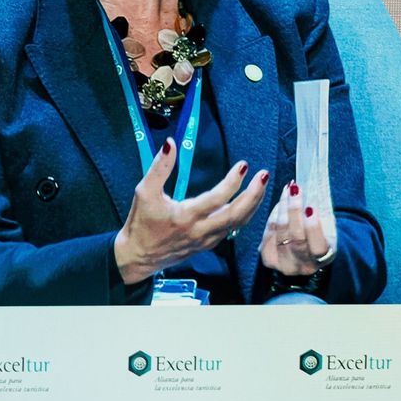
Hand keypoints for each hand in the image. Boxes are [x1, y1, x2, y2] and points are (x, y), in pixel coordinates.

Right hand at [113, 139, 267, 284]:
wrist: (138, 255)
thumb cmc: (140, 223)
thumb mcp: (144, 192)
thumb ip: (159, 168)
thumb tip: (170, 144)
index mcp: (185, 216)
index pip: (217, 198)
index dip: (232, 182)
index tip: (243, 166)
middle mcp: (199, 230)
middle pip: (236, 214)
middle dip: (254, 195)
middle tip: (263, 176)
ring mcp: (206, 240)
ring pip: (238, 223)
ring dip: (253, 204)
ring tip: (260, 186)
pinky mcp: (207, 245)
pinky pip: (232, 230)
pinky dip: (244, 215)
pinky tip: (247, 203)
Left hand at [259, 180, 333, 274]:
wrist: (307, 255)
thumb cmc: (321, 238)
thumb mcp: (328, 230)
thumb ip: (321, 218)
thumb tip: (309, 195)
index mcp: (321, 259)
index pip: (318, 247)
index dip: (313, 227)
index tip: (310, 207)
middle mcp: (301, 266)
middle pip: (295, 237)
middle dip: (294, 211)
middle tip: (295, 190)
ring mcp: (282, 264)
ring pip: (279, 233)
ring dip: (283, 208)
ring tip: (288, 191)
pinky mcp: (268, 258)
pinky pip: (268, 233)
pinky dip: (274, 217)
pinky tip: (281, 204)